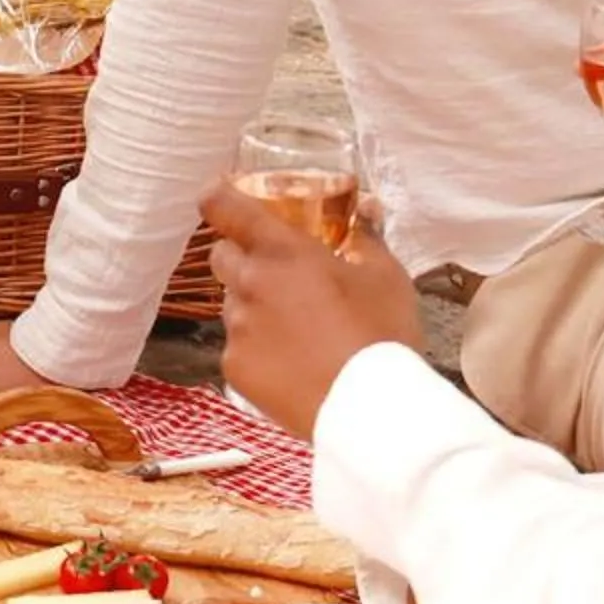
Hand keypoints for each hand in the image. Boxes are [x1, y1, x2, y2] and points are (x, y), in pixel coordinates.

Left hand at [201, 182, 422, 442]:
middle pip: (222, 255)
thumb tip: (364, 209)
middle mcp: (248, 283)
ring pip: (232, 304)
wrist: (370, 408)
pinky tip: (292, 364)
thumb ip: (367, 237)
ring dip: (253, 306)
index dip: (218, 196)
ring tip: (296, 329)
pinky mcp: (235, 368)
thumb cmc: (381, 334)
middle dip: (242, 256)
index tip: (222, 195)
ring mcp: (237, 328)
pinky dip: (258, 349)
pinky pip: (237, 348)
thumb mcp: (386, 277)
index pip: (224, 206)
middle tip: (279, 273)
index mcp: (281, 251)